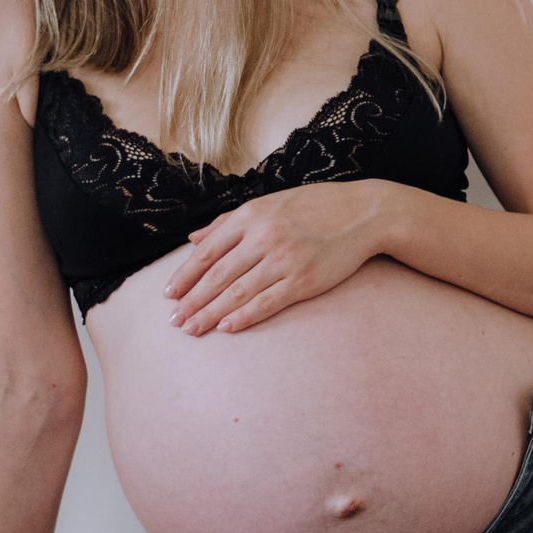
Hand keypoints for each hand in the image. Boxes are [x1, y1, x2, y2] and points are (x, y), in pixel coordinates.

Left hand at [162, 180, 391, 333]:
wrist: (364, 212)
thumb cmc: (314, 206)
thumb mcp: (269, 203)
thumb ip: (228, 222)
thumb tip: (193, 239)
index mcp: (251, 215)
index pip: (208, 251)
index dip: (185, 275)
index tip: (169, 294)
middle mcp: (264, 236)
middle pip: (218, 275)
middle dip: (193, 300)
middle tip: (174, 321)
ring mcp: (285, 259)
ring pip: (238, 292)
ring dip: (211, 313)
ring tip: (192, 329)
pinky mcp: (304, 279)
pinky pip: (267, 302)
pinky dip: (244, 316)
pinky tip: (227, 327)